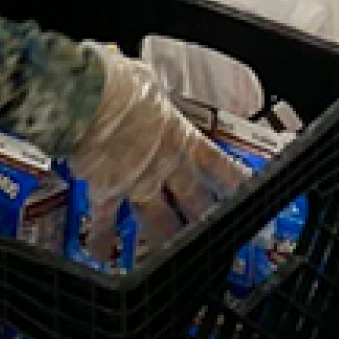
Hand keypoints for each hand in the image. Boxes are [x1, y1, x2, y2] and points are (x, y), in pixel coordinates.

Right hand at [68, 46, 247, 253]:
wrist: (91, 101)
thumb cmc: (118, 84)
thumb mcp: (145, 79)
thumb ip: (150, 92)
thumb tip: (145, 85)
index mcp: (177, 134)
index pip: (214, 161)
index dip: (232, 177)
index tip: (247, 190)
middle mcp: (162, 164)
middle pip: (192, 198)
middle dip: (205, 216)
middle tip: (218, 233)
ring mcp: (136, 181)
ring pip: (158, 219)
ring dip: (165, 239)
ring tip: (176, 258)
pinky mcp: (107, 190)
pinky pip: (106, 220)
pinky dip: (102, 237)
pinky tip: (101, 253)